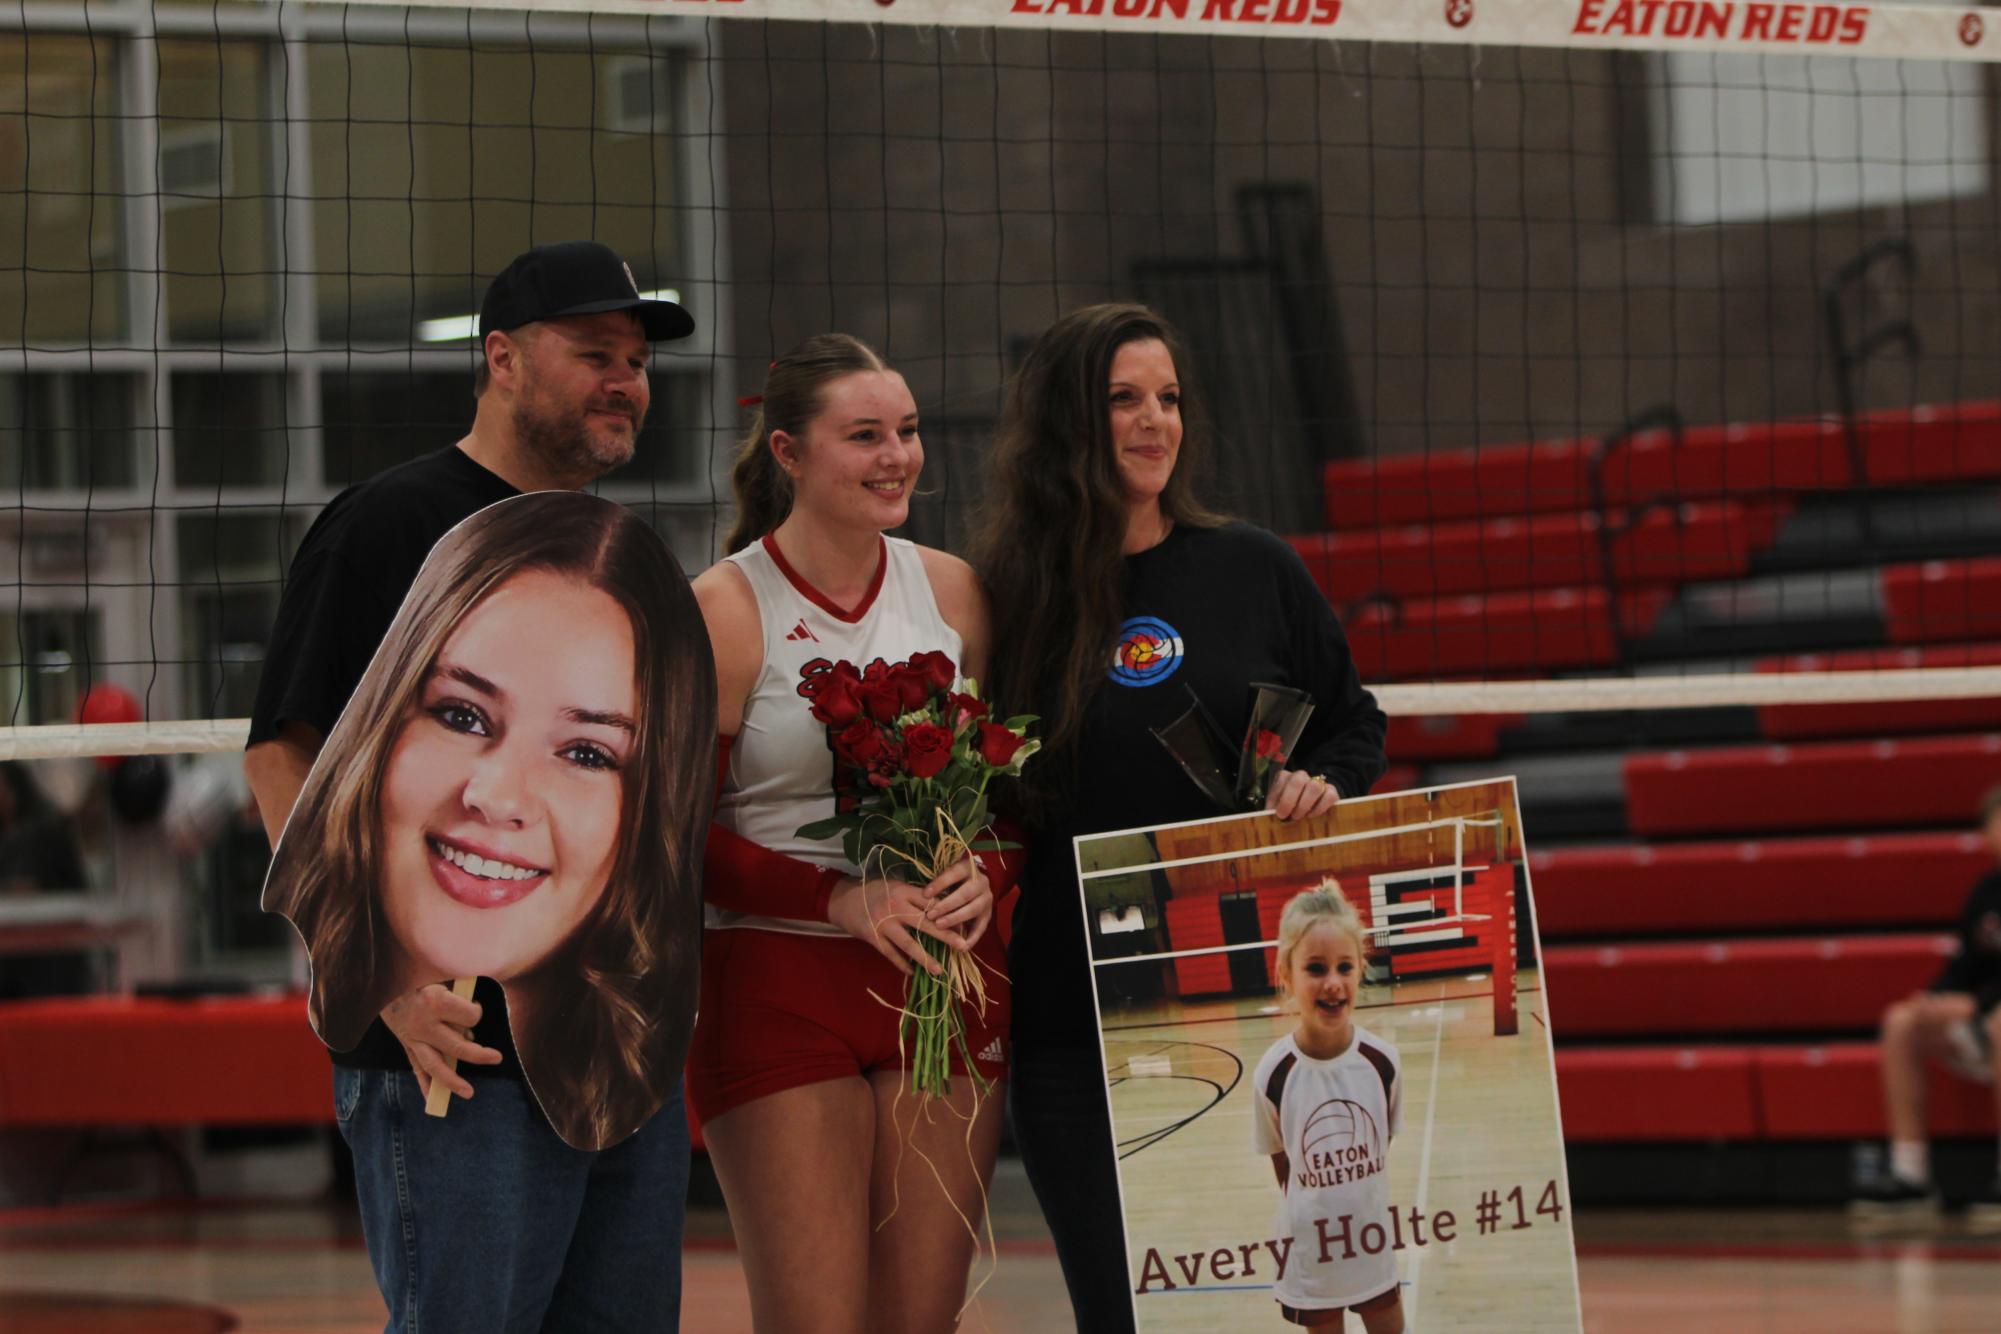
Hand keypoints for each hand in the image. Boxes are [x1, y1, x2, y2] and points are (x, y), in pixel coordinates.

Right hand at [380, 983, 503, 1100]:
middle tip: (497, 1058)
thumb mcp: (440, 973)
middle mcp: (424, 1024)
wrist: (382, 978)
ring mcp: (413, 1037)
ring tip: (468, 1092)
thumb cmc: (418, 971)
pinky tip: (432, 1100)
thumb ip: (459, 992)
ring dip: (452, 1081)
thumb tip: (473, 1014)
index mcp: (436, 1002)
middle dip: (479, 1055)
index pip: (470, 1016)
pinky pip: (416, 1067)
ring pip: (435, 1065)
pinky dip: (425, 1084)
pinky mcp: (406, 1044)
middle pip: (457, 1047)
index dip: (477, 1011)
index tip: (476, 1005)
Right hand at [826, 875, 952, 977]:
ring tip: (940, 970)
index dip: (949, 914)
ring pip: (909, 944)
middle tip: (962, 946)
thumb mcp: (896, 886)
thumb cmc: (874, 891)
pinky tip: (914, 972)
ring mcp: (883, 924)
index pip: (932, 903)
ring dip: (926, 958)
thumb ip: (916, 895)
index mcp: (904, 891)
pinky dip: (903, 964)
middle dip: (946, 936)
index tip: (963, 924)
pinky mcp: (873, 938)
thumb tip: (943, 907)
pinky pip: (891, 954)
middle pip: (925, 924)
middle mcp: (895, 907)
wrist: (843, 899)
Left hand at [922, 855, 993, 948]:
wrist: (974, 884)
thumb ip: (937, 882)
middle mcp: (981, 882)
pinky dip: (972, 938)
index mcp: (968, 868)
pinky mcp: (988, 914)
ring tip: (939, 927)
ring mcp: (987, 898)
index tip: (925, 894)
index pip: (954, 873)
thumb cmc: (951, 880)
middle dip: (946, 905)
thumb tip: (920, 894)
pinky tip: (961, 946)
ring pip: (973, 909)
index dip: (939, 884)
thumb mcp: (946, 875)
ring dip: (955, 919)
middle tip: (930, 915)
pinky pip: (981, 927)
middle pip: (965, 894)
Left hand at [1266, 768, 1339, 822]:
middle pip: (1298, 780)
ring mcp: (1317, 782)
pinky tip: (1312, 816)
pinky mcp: (1331, 791)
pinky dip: (1320, 807)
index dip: (1280, 797)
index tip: (1278, 814)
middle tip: (1288, 816)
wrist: (1308, 806)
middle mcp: (1301, 776)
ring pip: (1314, 786)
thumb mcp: (1277, 806)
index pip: (1282, 780)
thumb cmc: (1288, 808)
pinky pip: (1329, 795)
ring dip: (1305, 804)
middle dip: (1291, 799)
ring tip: (1299, 817)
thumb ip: (1273, 808)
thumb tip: (1269, 814)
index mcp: (1285, 777)